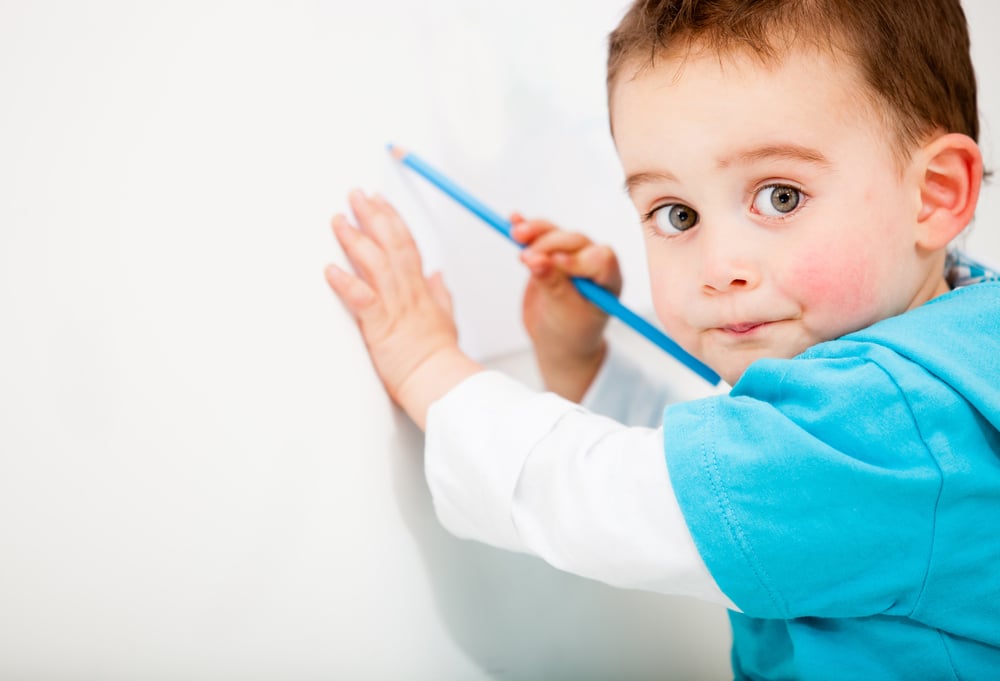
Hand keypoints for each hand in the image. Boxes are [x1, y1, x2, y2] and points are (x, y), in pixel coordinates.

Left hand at [325, 190, 480, 428]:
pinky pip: (362, 299)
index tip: (379, 200)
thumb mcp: (446, 319)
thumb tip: (438, 276)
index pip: (406, 244)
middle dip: (372, 216)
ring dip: (355, 240)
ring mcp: (395, 306)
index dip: (392, 218)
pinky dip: (346, 283)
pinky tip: (329, 270)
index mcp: (420, 289)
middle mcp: (408, 291)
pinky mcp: (381, 326)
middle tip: (354, 195)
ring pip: (376, 263)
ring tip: (338, 220)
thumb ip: (441, 294)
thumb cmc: (437, 355)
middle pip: (391, 243)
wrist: (438, 379)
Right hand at [511, 215, 621, 401]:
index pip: (600, 258)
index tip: (556, 263)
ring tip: (516, 234)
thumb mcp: (563, 313)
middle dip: (549, 244)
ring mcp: (570, 257)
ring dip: (536, 231)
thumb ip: (552, 285)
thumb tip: (535, 260)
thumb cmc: (570, 333)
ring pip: (555, 234)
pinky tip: (514, 220)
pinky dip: (527, 230)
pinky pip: (539, 238)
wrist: (558, 341)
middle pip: (575, 241)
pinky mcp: (550, 256)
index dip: (578, 257)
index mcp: (608, 280)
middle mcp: (592, 263)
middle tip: (526, 257)